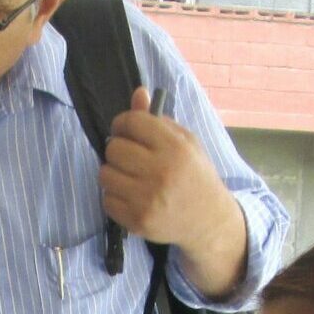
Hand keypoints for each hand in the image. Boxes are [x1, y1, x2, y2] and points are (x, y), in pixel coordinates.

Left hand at [99, 87, 240, 252]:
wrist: (208, 220)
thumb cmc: (196, 175)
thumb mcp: (186, 142)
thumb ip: (158, 119)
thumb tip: (138, 93)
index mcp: (175, 147)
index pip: (131, 122)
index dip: (124, 123)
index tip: (127, 131)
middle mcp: (161, 172)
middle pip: (113, 148)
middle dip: (119, 149)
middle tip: (131, 157)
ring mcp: (147, 199)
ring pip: (105, 174)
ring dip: (114, 173)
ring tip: (130, 178)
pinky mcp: (137, 220)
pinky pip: (106, 200)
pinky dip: (115, 197)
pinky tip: (132, 197)